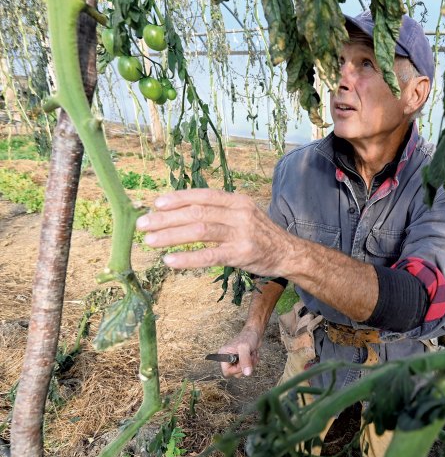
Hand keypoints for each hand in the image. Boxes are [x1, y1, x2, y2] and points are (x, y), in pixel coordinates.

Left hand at [135, 189, 294, 275]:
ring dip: (171, 236)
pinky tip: (170, 261)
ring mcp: (241, 234)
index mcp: (237, 201)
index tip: (155, 204)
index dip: (177, 198)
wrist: (289, 253)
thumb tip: (182, 211)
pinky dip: (187, 258)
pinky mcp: (241, 255)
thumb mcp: (243, 214)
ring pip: (199, 231)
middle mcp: (238, 214)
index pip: (202, 195)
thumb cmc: (260, 234)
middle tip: (143, 225)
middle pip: (196, 212)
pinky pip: (209, 256)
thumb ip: (218, 211)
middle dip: (166, 218)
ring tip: (150, 241)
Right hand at [218, 328, 261, 377]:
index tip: (242, 362)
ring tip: (252, 354)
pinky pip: (248, 368)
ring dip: (251, 364)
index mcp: (223, 355)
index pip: (226, 372)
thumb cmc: (248, 337)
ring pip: (243, 371)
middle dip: (245, 366)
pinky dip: (253, 362)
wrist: (255, 333)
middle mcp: (228, 359)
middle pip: (236, 373)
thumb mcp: (245, 348)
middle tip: (249, 356)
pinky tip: (253, 354)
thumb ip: (245, 360)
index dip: (236, 370)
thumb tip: (247, 373)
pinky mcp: (242, 361)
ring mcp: (235, 361)